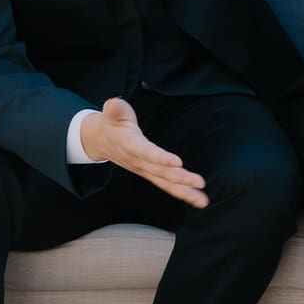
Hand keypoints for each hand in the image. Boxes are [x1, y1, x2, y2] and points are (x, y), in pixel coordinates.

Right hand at [80, 97, 207, 207]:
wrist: (101, 140)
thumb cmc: (112, 123)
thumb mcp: (112, 112)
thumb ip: (115, 109)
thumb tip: (114, 103)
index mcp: (129, 144)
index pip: (145, 152)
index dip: (159, 158)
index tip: (177, 162)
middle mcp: (138, 161)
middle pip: (160, 172)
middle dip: (180, 178)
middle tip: (199, 181)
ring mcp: (144, 170)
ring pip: (165, 183)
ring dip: (185, 191)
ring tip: (202, 200)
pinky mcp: (150, 174)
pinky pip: (167, 186)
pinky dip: (183, 193)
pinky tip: (198, 199)